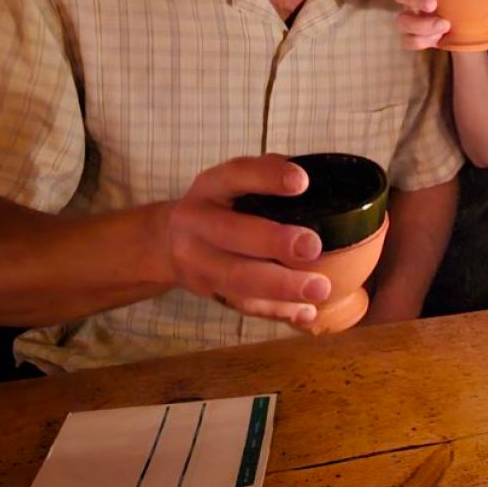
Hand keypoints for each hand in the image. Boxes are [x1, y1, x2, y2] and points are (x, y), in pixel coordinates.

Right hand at [159, 155, 329, 328]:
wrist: (168, 242)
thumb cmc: (219, 205)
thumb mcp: (233, 182)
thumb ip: (267, 174)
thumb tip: (315, 175)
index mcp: (210, 187)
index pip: (237, 176)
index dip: (267, 178)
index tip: (301, 182)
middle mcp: (196, 223)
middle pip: (231, 234)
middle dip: (273, 242)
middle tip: (312, 246)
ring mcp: (199, 262)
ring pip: (237, 278)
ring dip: (281, 286)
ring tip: (319, 287)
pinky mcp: (210, 292)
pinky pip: (243, 305)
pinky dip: (276, 310)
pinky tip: (305, 312)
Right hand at [393, 0, 487, 49]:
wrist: (467, 28)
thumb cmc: (470, 1)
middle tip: (434, 4)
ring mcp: (410, 16)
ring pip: (401, 19)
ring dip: (419, 24)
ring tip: (443, 27)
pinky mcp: (413, 36)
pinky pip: (405, 40)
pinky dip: (418, 42)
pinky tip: (435, 42)